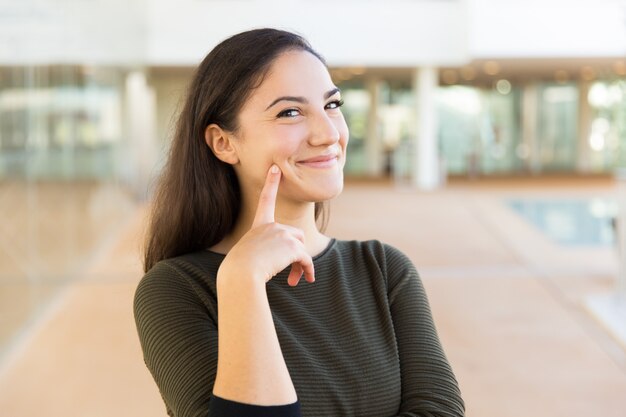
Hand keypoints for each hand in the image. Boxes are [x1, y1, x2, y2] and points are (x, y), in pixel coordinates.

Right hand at [218, 165, 314, 286]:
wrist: (241, 273)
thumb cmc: (240, 270)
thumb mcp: (249, 256)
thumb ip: (265, 254)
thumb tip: (276, 261)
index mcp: (259, 225)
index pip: (266, 200)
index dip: (271, 183)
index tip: (275, 168)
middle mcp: (271, 226)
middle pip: (295, 235)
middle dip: (296, 252)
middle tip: (291, 274)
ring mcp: (282, 234)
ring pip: (301, 248)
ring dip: (300, 265)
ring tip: (293, 280)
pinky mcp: (292, 246)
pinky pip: (306, 259)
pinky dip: (308, 270)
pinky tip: (306, 280)